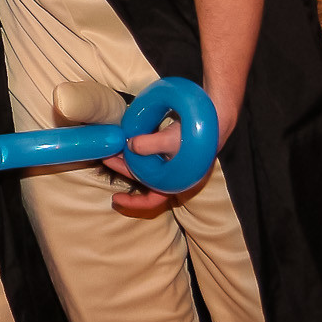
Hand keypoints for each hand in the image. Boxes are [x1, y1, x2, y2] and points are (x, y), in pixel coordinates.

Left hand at [100, 88, 235, 216]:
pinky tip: (126, 138)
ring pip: (142, 165)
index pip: (153, 200)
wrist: (214, 118)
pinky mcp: (167, 150)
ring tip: (112, 146)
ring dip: (127, 156)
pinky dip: (136, 147)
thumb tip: (130, 145)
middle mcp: (171, 176)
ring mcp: (169, 163)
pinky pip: (147, 153)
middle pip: (142, 179)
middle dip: (123, 168)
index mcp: (176, 182)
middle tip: (106, 156)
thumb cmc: (196, 134)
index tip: (115, 199)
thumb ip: (150, 144)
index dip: (133, 203)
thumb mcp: (172, 140)